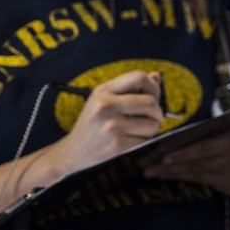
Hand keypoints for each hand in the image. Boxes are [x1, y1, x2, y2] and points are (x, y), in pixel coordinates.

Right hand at [37, 70, 163, 177]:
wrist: (71, 153)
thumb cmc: (92, 125)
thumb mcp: (104, 100)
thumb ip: (130, 88)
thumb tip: (157, 76)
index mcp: (103, 90)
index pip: (139, 77)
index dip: (153, 86)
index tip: (153, 97)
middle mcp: (106, 105)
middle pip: (151, 102)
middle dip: (157, 112)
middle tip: (151, 119)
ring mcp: (111, 126)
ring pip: (152, 123)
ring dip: (152, 128)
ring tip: (138, 130)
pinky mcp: (117, 144)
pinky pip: (146, 140)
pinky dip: (144, 142)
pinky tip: (131, 142)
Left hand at [142, 118, 229, 201]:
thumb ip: (221, 128)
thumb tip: (191, 130)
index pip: (202, 147)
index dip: (180, 153)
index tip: (160, 154)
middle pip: (195, 164)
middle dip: (168, 166)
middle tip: (146, 167)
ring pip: (197, 175)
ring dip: (173, 175)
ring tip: (153, 173)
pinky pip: (207, 183)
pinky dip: (190, 179)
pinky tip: (175, 177)